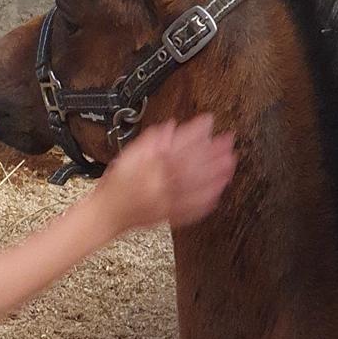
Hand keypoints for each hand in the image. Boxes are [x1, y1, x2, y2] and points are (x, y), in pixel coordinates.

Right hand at [92, 114, 235, 234]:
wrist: (107, 214)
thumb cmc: (116, 185)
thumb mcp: (128, 156)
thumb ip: (150, 142)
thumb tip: (169, 128)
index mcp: (151, 168)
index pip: (178, 146)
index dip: (196, 133)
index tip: (208, 122)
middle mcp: (162, 185)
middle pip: (193, 166)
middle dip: (213, 153)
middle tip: (229, 141)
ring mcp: (168, 202)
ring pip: (196, 187)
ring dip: (216, 174)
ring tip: (230, 163)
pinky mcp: (171, 216)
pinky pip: (192, 209)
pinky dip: (208, 199)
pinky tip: (219, 190)